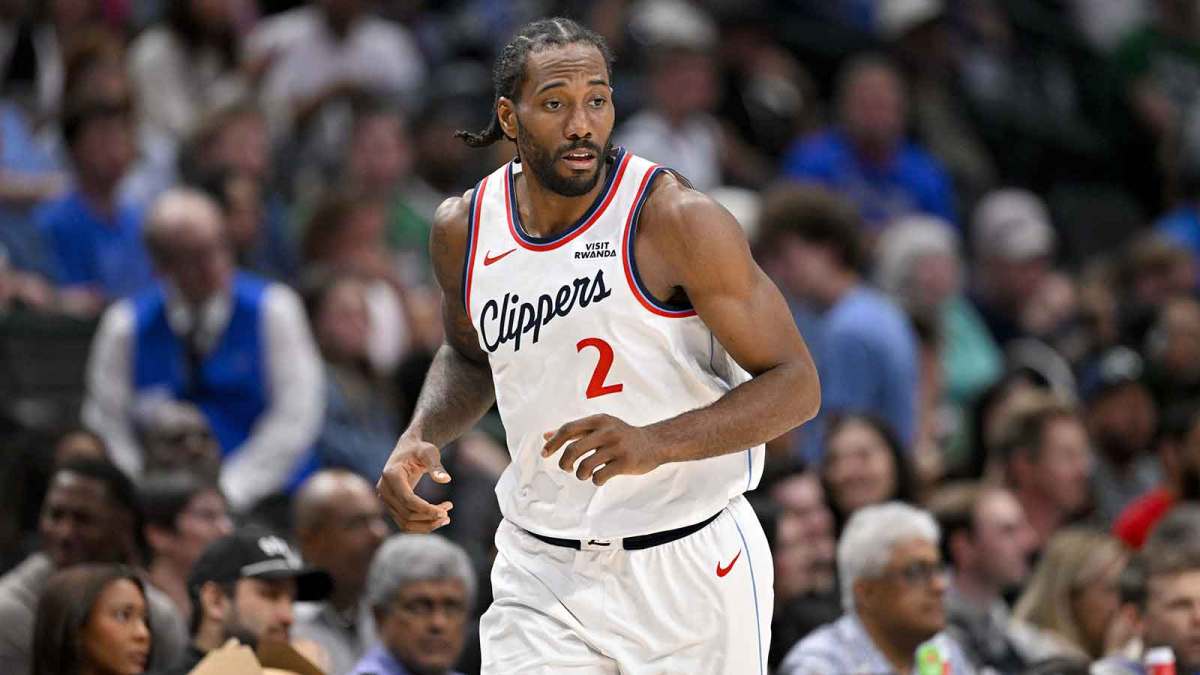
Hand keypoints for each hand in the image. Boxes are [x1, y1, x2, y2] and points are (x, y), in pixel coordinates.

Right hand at [377, 435, 452, 531]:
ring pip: (404, 523)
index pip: (408, 500)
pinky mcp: (391, 505)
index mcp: (391, 475)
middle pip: (406, 514)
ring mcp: (385, 499)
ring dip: (426, 525)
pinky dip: (420, 525)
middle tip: (448, 511)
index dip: (426, 509)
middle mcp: (384, 489)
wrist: (408, 448)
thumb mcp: (429, 452)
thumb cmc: (420, 449)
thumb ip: (436, 466)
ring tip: (446, 518)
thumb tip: (446, 480)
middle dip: (429, 517)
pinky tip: (436, 519)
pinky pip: (404, 522)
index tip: (444, 512)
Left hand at [541, 414, 663, 485]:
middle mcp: (607, 431)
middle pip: (573, 449)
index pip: (568, 429)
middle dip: (564, 463)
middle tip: (567, 468)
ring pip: (585, 466)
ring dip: (580, 474)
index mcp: (599, 420)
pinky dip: (595, 480)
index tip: (545, 454)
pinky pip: (599, 476)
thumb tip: (546, 436)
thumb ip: (574, 431)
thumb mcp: (599, 427)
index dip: (553, 442)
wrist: (654, 443)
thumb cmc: (620, 436)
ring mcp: (617, 447)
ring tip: (584, 474)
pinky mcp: (625, 462)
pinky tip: (599, 478)